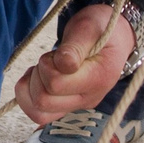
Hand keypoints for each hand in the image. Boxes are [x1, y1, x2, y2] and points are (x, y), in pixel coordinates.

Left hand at [16, 5, 133, 125]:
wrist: (114, 39)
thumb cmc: (99, 29)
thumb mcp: (89, 27)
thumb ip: (76, 45)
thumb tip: (63, 63)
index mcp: (97, 79)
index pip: (56, 84)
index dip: (47, 65)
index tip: (58, 52)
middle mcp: (88, 99)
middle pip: (43, 101)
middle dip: (38, 76)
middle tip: (50, 59)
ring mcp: (77, 106)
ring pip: (39, 113)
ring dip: (31, 89)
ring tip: (42, 70)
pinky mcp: (67, 107)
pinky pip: (39, 114)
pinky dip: (29, 96)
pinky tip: (38, 78)